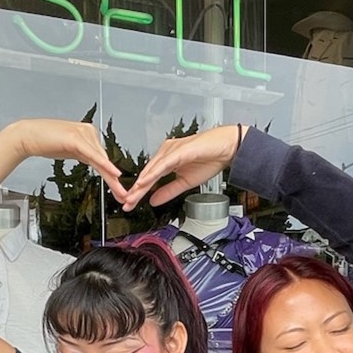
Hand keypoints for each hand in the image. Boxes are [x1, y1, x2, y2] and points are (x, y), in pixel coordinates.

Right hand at [6, 119, 128, 202]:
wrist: (28, 136)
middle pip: (105, 161)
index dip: (111, 177)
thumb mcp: (70, 151)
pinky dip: (104, 164)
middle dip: (114, 181)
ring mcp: (83, 133)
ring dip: (112, 178)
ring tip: (121, 192)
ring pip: (101, 160)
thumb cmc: (45, 142)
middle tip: (125, 197)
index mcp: (88, 136)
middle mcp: (88, 132)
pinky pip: (93, 154)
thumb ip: (84, 155)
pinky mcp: (76, 138)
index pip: (103, 160)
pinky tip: (113, 173)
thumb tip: (96, 163)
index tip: (120, 192)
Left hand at [122, 125, 246, 209]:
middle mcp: (166, 153)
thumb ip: (168, 191)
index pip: (149, 179)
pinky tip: (144, 182)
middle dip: (136, 190)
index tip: (130, 204)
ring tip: (131, 196)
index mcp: (167, 160)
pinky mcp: (178, 151)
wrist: (226, 148)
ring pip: (152, 170)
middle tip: (125, 203)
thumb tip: (153, 200)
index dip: (139, 192)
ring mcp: (171, 150)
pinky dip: (152, 174)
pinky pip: (162, 164)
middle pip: (147, 174)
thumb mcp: (185, 183)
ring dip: (141, 185)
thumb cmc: (210, 160)